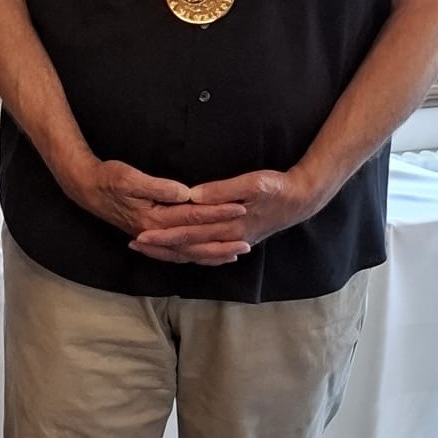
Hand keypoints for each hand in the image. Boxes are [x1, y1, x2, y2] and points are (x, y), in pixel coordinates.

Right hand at [67, 158, 246, 247]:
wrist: (85, 189)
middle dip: (221, 242)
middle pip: (193, 242)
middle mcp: (154, 232)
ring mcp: (152, 237)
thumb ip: (159, 187)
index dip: (217, 212)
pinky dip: (195, 256)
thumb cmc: (107, 179)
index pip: (192, 217)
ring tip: (235, 254)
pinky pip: (177, 252)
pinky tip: (207, 255)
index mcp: (153, 218)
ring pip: (186, 252)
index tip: (240, 208)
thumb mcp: (130, 178)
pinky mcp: (151, 235)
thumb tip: (185, 193)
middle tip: (247, 243)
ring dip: (211, 254)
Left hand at [131, 168, 318, 264]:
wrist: (303, 199)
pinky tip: (180, 253)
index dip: (163, 236)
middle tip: (134, 244)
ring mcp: (234, 241)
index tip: (141, 236)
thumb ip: (223, 191)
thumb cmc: (278, 187)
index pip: (189, 234)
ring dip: (172, 251)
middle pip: (188, 247)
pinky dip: (191, 254)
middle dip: (160, 247)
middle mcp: (229, 238)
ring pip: (197, 252)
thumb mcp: (253, 183)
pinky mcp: (238, 238)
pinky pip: (209, 252)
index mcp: (229, 226)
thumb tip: (193, 196)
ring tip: (149, 248)